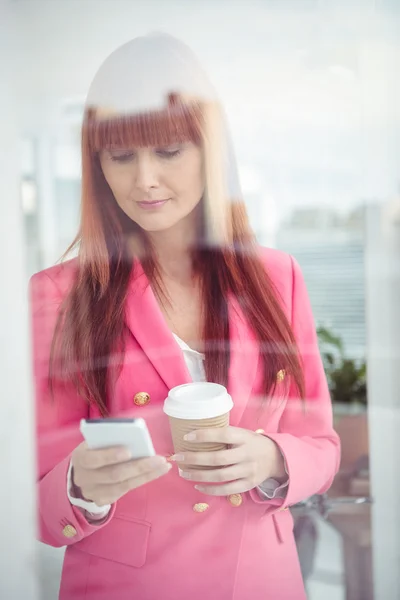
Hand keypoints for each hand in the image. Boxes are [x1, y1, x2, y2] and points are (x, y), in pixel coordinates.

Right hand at [71, 443, 171, 505]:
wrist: (81, 472)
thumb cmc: (94, 449)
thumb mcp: (95, 441)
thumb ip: (109, 438)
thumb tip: (134, 434)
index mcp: (80, 458)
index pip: (93, 459)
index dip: (110, 456)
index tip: (128, 451)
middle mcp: (84, 478)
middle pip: (113, 475)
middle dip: (138, 466)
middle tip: (159, 459)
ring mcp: (93, 492)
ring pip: (123, 485)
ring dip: (146, 475)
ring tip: (163, 465)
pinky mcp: (103, 500)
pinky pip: (125, 491)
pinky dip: (143, 480)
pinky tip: (157, 472)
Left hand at [171, 427, 285, 495]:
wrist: (275, 458)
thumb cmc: (251, 442)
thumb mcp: (242, 433)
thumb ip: (224, 435)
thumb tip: (195, 434)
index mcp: (244, 437)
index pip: (223, 435)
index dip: (205, 435)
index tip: (187, 436)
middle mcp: (247, 454)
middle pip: (218, 458)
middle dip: (195, 458)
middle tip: (178, 457)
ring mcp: (248, 471)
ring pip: (220, 476)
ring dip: (199, 475)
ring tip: (183, 473)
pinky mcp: (248, 485)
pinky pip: (227, 490)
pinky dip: (210, 489)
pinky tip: (198, 486)